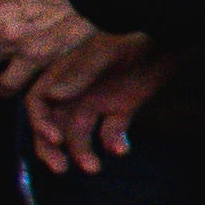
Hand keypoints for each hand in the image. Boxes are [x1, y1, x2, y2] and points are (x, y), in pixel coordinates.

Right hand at [23, 35, 169, 172]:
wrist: (166, 36)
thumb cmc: (128, 38)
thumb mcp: (102, 53)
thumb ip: (78, 75)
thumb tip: (52, 96)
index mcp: (62, 77)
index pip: (38, 105)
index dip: (40, 123)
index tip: (54, 139)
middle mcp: (75, 93)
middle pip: (54, 126)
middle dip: (53, 149)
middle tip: (61, 169)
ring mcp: (98, 103)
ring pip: (81, 135)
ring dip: (83, 153)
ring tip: (93, 168)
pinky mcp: (121, 110)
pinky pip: (111, 133)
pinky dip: (114, 143)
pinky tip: (121, 149)